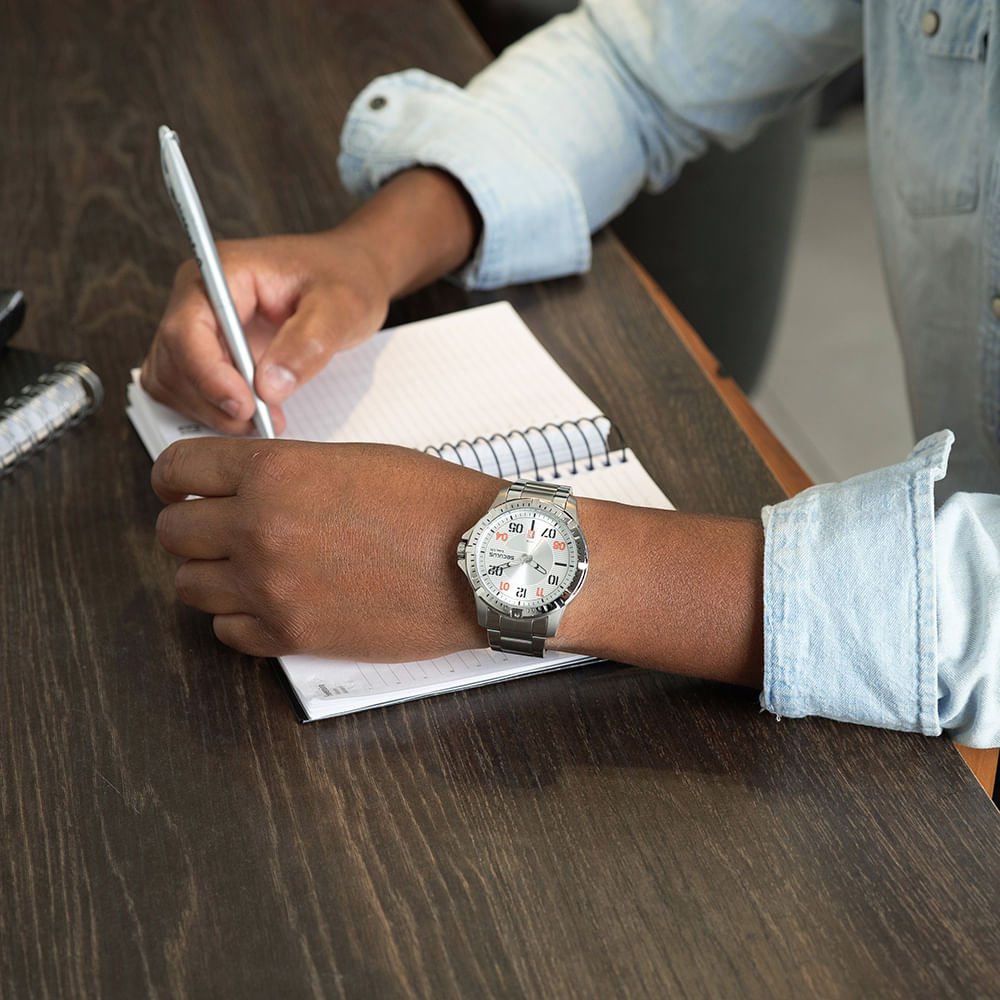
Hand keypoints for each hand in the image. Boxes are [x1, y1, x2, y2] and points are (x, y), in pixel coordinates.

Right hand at [141, 230, 390, 435]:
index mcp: (222, 273)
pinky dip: (213, 412)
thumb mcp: (341, 306)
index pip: (187, 329)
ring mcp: (198, 327)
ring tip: (266, 420)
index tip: (245, 407)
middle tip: (266, 422)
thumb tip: (269, 387)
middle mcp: (199, 298)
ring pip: (173, 382)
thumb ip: (307, 343)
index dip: (208, 375)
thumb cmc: (345, 279)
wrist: (350, 278)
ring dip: (212, 412)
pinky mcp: (205, 353)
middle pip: (174, 361)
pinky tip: (254, 416)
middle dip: (214, 401)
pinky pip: (187, 391)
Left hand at [152, 438, 499, 659]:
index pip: (178, 468)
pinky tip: (273, 601)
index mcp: (275, 472)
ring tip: (249, 567)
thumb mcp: (353, 459)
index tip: (181, 486)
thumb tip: (247, 482)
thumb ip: (287, 469)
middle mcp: (260, 529)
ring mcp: (272, 588)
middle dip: (192, 527)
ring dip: (213, 574)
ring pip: (190, 586)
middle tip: (219, 528)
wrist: (484, 561)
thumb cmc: (434, 506)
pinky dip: (240, 618)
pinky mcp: (292, 635)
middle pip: (172, 532)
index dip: (176, 476)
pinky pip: (227, 632)